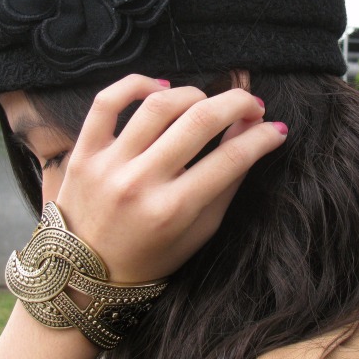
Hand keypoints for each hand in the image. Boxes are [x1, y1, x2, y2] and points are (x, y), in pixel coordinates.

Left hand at [54, 74, 286, 282]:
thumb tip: (250, 134)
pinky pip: (107, 101)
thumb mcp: (198, 233)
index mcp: (173, 210)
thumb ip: (226, 184)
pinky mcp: (83, 152)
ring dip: (194, 94)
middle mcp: (140, 183)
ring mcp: (108, 165)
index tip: (275, 129)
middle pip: (199, 120)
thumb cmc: (149, 257)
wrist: (84, 274)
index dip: (262, 137)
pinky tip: (160, 88)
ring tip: (207, 103)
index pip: (231, 158)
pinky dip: (136, 84)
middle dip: (238, 104)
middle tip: (252, 105)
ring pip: (158, 104)